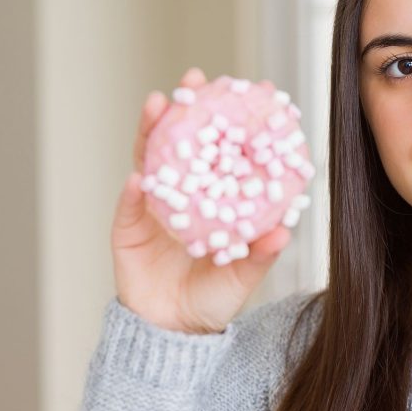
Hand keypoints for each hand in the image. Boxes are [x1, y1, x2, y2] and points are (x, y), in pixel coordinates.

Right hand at [112, 67, 291, 333]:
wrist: (172, 332)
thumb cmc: (213, 300)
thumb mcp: (242, 277)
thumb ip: (260, 255)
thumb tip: (285, 231)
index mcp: (211, 198)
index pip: (220, 151)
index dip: (230, 122)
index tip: (248, 91)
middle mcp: (182, 194)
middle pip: (182, 143)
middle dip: (185, 108)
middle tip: (194, 78)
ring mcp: (151, 207)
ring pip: (150, 161)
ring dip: (151, 131)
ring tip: (157, 104)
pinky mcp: (126, 227)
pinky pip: (129, 204)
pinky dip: (134, 190)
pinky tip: (139, 176)